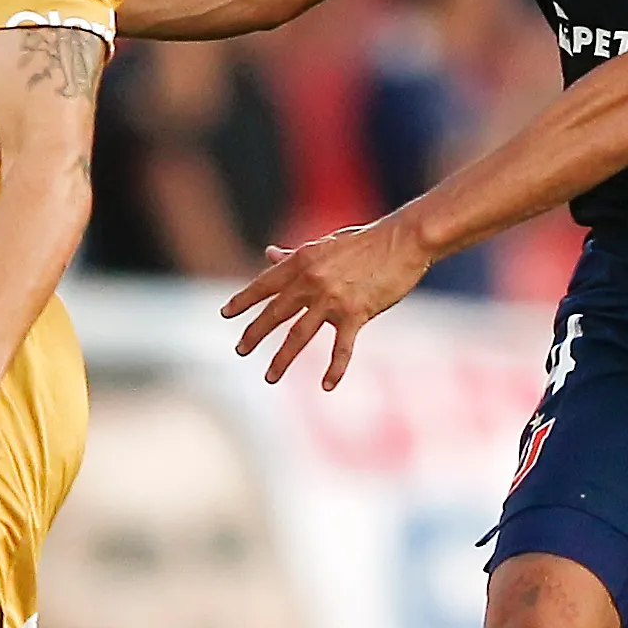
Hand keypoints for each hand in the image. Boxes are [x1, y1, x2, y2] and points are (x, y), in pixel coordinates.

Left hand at [221, 216, 433, 389]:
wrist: (402, 241)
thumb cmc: (365, 241)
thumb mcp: (325, 244)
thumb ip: (296, 255)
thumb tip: (269, 254)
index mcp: (302, 261)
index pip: (264, 284)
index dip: (243, 300)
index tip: (225, 313)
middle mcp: (312, 280)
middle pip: (275, 313)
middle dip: (254, 334)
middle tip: (240, 350)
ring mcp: (333, 299)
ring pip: (299, 335)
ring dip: (282, 358)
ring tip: (268, 376)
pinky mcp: (357, 314)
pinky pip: (341, 348)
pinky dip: (334, 369)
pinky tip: (326, 386)